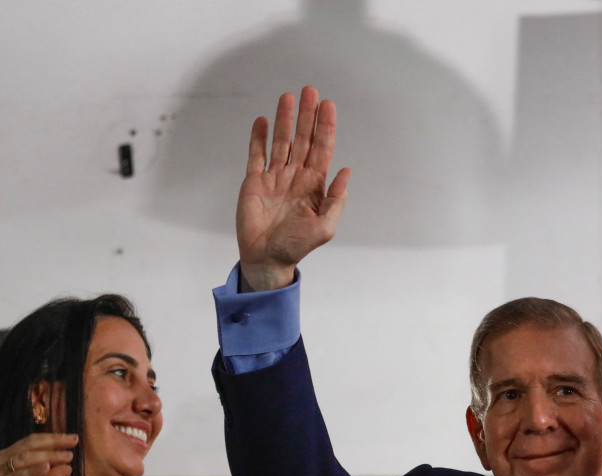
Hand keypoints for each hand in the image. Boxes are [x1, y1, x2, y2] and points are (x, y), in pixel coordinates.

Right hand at [0, 433, 77, 475]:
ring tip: (67, 456)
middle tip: (74, 441)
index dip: (53, 439)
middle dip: (53, 442)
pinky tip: (46, 467)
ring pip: (24, 458)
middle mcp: (1, 461)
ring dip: (47, 455)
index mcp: (8, 458)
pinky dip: (31, 472)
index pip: (32, 443)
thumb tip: (69, 468)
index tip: (73, 438)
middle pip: (29, 446)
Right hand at [237, 86, 351, 291]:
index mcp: (314, 185)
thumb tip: (346, 171)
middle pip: (303, 139)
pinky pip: (256, 155)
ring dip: (284, 120)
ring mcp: (275, 178)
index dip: (325, 127)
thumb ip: (336, 199)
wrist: (267, 258)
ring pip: (280, 142)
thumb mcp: (325, 227)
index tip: (328, 105)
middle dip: (307, 115)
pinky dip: (258, 138)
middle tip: (310, 90)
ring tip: (287, 97)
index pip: (322, 149)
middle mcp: (296, 177)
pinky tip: (262, 120)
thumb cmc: (297, 246)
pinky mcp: (254, 182)